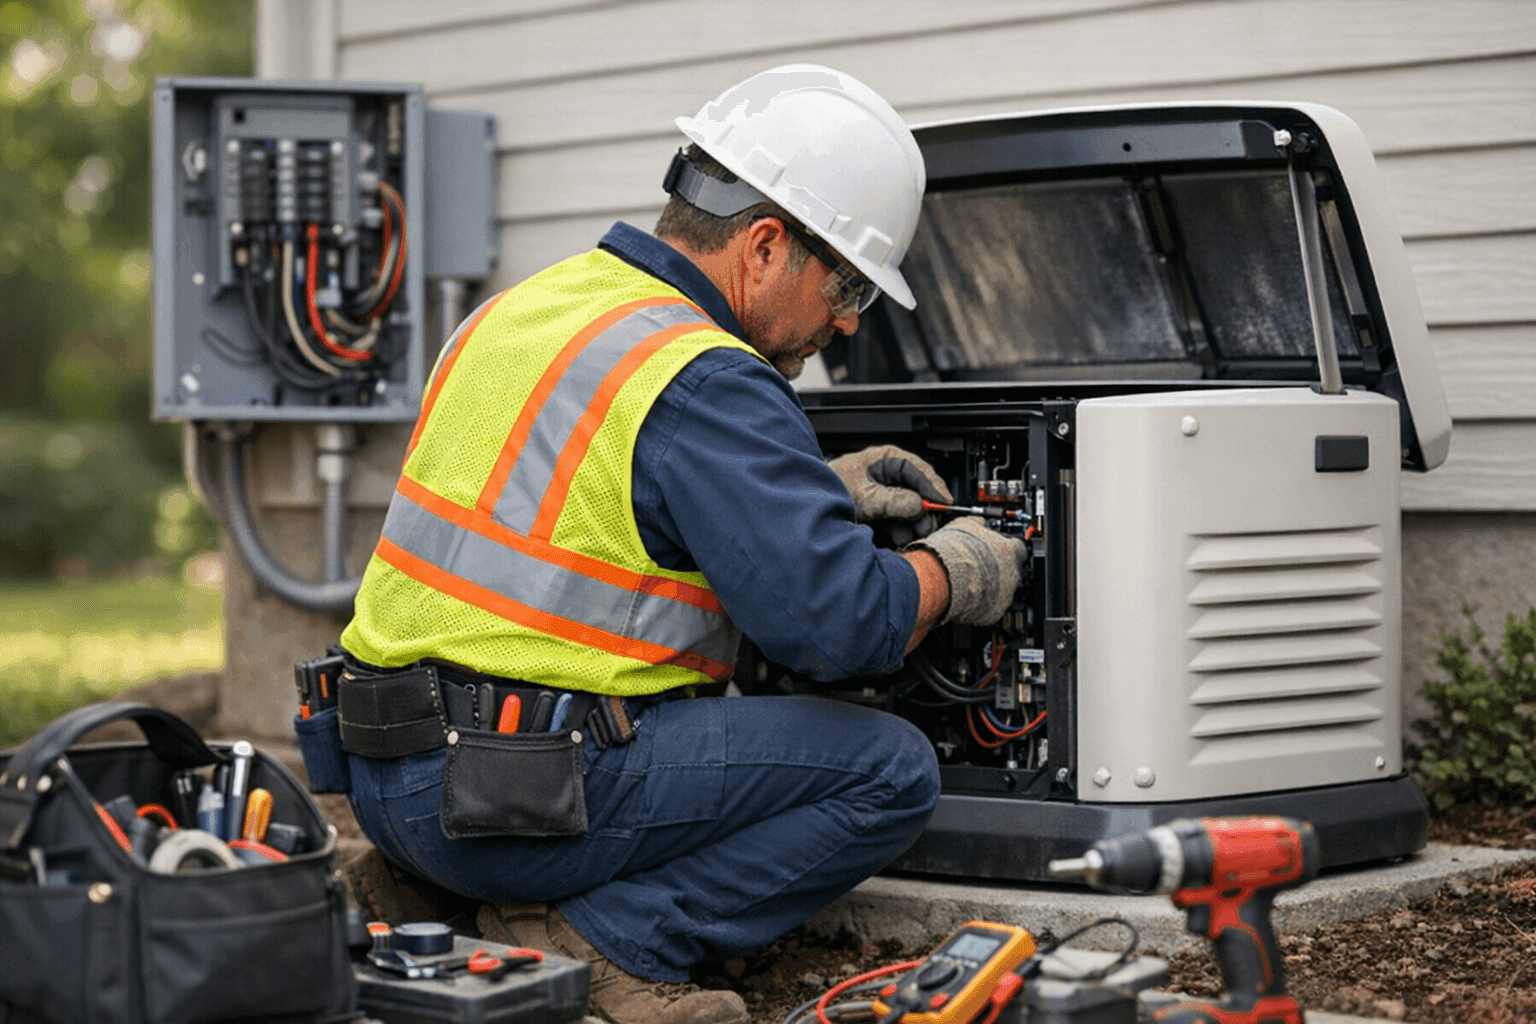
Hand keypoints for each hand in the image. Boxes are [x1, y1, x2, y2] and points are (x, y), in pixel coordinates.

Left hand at [827, 445, 952, 544]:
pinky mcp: (882, 513)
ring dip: (912, 524)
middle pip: (919, 492)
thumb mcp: (864, 496)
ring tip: (908, 535)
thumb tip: (918, 505)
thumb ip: (892, 500)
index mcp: (886, 460)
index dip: (933, 487)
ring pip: (911, 510)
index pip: (919, 470)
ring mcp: (886, 494)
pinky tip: (898, 538)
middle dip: (923, 511)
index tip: (944, 502)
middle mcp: (888, 475)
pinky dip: (901, 531)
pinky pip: (900, 522)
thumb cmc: (829, 490)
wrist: (808, 506)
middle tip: (926, 526)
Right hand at [909, 517, 1023, 625]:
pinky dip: (981, 605)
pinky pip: (990, 609)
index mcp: (1008, 550)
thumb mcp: (965, 524)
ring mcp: (1004, 594)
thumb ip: (978, 523)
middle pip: (1013, 571)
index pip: (1020, 548)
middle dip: (999, 570)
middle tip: (981, 567)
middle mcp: (1012, 573)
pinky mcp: (993, 613)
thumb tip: (978, 521)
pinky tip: (968, 597)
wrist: (942, 577)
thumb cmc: (953, 552)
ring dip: (990, 588)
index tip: (1001, 550)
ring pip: (1003, 592)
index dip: (1008, 549)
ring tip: (971, 583)